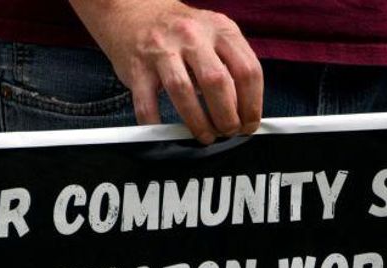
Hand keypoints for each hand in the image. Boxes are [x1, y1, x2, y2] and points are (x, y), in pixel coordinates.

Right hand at [76, 0, 262, 143]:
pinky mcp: (137, 67)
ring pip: (184, 92)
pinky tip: (167, 132)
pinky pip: (147, 104)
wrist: (134, 10)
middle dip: (227, 117)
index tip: (249, 124)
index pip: (247, 70)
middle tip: (227, 132)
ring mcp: (161, 49)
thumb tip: (244, 112)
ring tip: (205, 136)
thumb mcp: (213, 36)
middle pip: (217, 82)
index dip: (252, 104)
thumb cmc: (181, 32)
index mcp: (219, 29)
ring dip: (198, 123)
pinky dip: (157, 124)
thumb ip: (230, 66)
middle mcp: (192, 36)